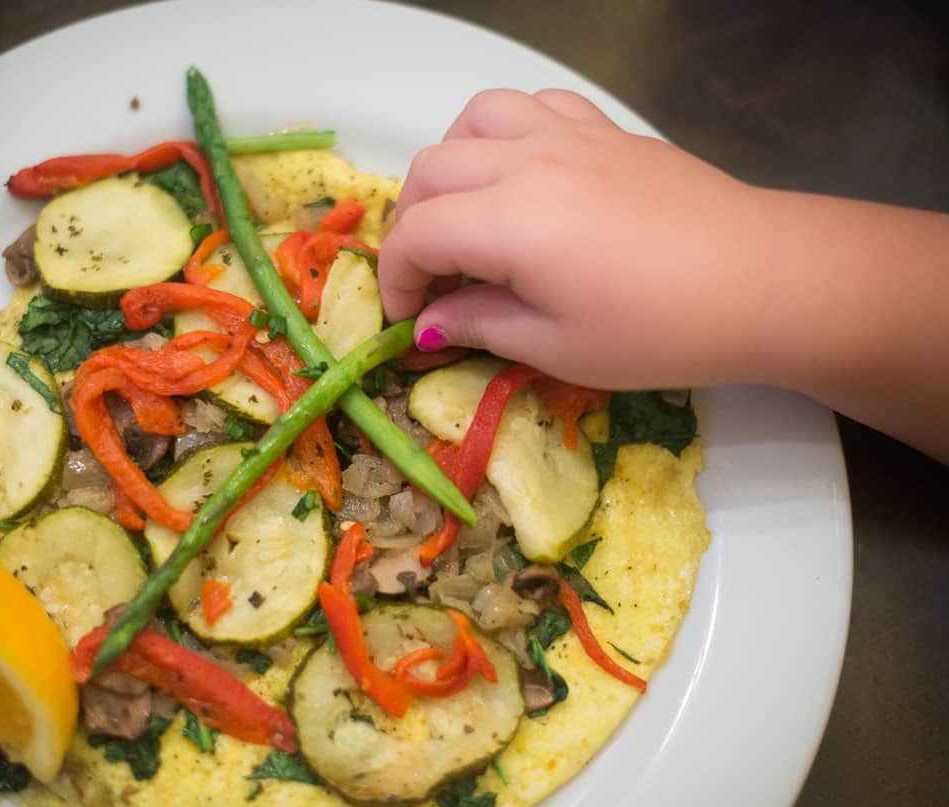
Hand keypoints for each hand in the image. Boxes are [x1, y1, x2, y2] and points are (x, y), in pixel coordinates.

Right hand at [379, 88, 772, 389]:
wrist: (763, 281)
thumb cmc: (661, 328)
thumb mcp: (559, 347)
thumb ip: (482, 326)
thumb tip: (430, 324)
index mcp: (511, 221)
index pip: (417, 234)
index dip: (397, 279)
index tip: (409, 320)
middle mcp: (529, 162)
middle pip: (432, 171)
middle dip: (413, 227)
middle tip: (432, 280)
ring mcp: (570, 137)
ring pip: (476, 119)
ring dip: (451, 164)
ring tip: (465, 214)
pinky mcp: (607, 131)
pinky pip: (535, 106)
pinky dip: (506, 132)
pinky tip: (522, 173)